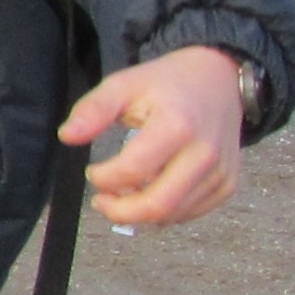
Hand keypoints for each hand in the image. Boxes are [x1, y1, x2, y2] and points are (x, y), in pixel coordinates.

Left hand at [59, 44, 248, 225]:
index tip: (93, 172)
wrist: (220, 80)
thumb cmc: (167, 84)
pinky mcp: (228, 184)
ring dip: (140, 213)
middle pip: (157, 205)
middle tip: (102, 201)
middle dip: (120, 212)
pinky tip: (151, 193)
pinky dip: (165, 212)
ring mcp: (220, 172)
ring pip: (173, 215)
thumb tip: (67, 136)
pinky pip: (191, 213)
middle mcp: (204, 153)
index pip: (133, 171)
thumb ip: (94, 110)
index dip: (104, 179)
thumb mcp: (125, 85)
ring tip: (123, 195)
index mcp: (177, 126)